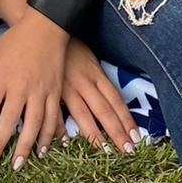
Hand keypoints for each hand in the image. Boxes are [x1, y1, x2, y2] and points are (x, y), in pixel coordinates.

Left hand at [0, 10, 67, 168]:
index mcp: (0, 78)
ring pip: (33, 125)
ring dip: (24, 148)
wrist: (45, 27)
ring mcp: (40, 91)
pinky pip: (52, 119)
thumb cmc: (12, 43)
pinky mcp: (55, 92)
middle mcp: (20, 87)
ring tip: (16, 165)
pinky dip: (48, 137)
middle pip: (7, 123)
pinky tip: (42, 150)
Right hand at [50, 38, 139, 155]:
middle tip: (128, 151)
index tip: (135, 137)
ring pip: (84, 114)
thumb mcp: (90, 61)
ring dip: (95, 135)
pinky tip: (64, 141)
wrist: (46, 31)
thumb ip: (99, 81)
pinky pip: (55, 112)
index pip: (116, 101)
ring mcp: (67, 86)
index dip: (126, 120)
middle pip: (105, 111)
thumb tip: (110, 103)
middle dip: (117, 132)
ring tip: (105, 151)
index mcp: (96, 75)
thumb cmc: (69, 48)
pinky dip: (59, 127)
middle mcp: (85, 82)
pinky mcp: (50, 89)